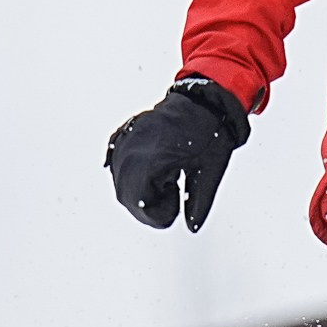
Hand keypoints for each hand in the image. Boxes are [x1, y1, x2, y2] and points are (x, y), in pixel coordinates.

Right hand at [105, 78, 248, 230]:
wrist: (206, 99)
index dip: (156, 214)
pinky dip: (124, 170)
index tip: (175, 208)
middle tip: (170, 200)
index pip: (139, 201)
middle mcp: (134, 149)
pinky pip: (116, 156)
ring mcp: (128, 138)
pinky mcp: (128, 132)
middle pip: (125, 193)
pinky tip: (139, 174)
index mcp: (154, 159)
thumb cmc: (210, 133)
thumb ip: (197, 202)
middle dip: (146, 206)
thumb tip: (191, 227)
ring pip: (119, 178)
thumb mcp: (209, 172)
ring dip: (137, 190)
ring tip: (163, 182)